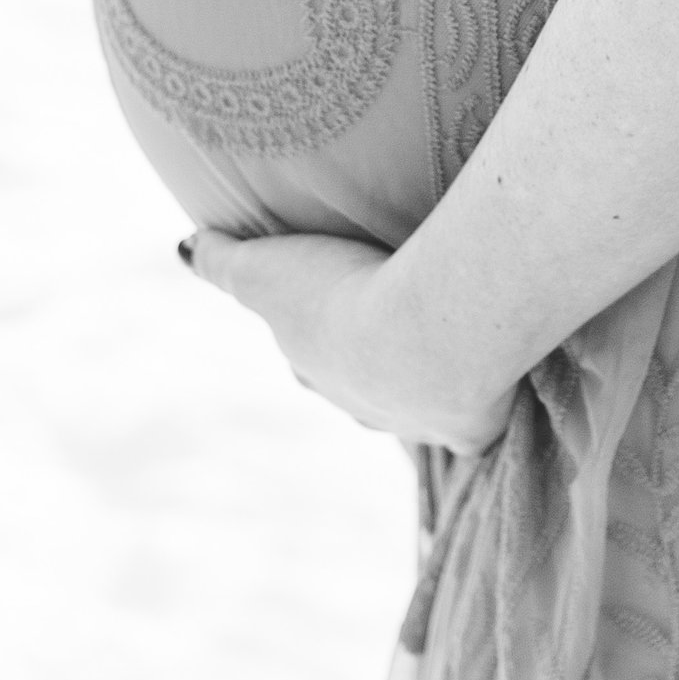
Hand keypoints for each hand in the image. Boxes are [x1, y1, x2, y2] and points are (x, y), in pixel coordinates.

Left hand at [181, 228, 511, 454]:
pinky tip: (495, 399)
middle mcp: (360, 403)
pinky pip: (474, 430)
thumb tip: (183, 248)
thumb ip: (222, 259)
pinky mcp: (469, 431)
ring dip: (425, 385)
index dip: (317, 332)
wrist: (426, 331)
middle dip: (372, 362)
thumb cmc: (341, 293)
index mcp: (314, 367)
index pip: (307, 355)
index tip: (334, 305)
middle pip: (361, 384)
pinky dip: (481, 416)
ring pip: (413, 408)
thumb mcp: (263, 268)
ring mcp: (415, 422)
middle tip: (398, 322)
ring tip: (448, 349)